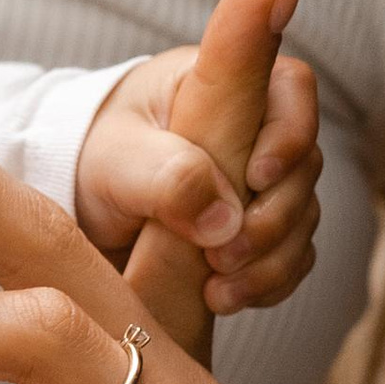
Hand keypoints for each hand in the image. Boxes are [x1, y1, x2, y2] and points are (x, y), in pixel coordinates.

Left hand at [72, 0, 319, 318]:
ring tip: (217, 289)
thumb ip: (168, 177)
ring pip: (302, 217)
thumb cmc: (93, 162)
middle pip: (304, 165)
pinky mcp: (260, 227)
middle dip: (272, 217)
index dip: (289, 133)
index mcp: (223, 85)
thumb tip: (226, 219)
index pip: (293, 87)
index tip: (254, 178)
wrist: (80, 210)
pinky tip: (224, 298)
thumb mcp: (117, 162)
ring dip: (270, 259)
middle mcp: (255, 128)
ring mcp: (264, 181)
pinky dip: (267, 282)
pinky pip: (291, 257)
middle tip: (222, 255)